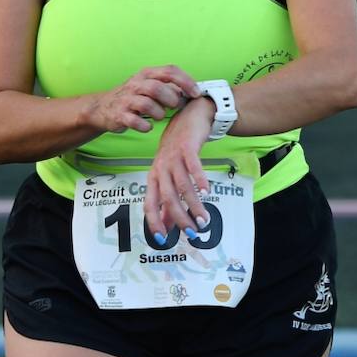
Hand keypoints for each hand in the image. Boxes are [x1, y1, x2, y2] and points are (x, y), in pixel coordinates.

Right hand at [84, 65, 199, 133]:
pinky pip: (134, 121)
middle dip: (171, 99)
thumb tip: (192, 92)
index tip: (195, 93)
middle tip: (175, 107)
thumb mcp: (150, 85)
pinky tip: (148, 127)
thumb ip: (169, 86)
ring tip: (160, 116)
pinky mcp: (119, 115)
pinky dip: (145, 126)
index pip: (169, 71)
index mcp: (146, 74)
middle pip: (158, 88)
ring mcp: (126, 99)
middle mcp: (136, 84)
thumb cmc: (133, 97)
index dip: (186, 81)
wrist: (102, 108)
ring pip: (147, 104)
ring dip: (159, 112)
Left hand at [143, 94, 215, 243]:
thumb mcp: (169, 173)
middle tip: (192, 232)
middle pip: (167, 197)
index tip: (163, 239)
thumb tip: (166, 226)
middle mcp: (161, 168)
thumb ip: (168, 200)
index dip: (154, 222)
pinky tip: (207, 192)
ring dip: (193, 204)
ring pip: (182, 186)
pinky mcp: (187, 148)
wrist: (189, 117)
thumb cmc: (178, 149)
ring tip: (203, 219)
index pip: (149, 203)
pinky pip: (193, 166)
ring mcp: (173, 158)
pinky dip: (199, 180)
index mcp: (154, 177)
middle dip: (179, 217)